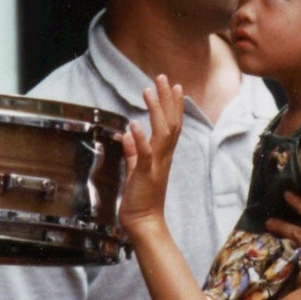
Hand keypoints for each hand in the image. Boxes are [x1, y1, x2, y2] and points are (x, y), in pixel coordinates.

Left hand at [118, 76, 184, 242]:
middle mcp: (164, 156)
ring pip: (162, 132)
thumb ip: (133, 152)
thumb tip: (127, 134)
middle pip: (170, 122)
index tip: (173, 85)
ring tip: (148, 91)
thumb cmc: (140, 198)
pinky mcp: (146, 174)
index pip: (172, 125)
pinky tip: (134, 124)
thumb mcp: (135, 170)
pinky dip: (140, 139)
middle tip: (163, 77)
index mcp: (162, 155)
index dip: (173, 104)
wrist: (144, 222)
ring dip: (156, 110)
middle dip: (167, 99)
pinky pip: (145, 154)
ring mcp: (157, 164)